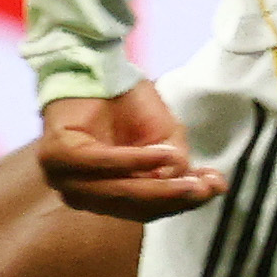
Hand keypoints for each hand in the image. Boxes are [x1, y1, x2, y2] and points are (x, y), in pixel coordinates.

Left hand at [36, 79, 220, 217]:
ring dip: (157, 185)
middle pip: (134, 206)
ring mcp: (66, 178)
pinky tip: (163, 154)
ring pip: (119, 190)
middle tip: (206, 188)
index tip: (218, 188)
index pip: (147, 210)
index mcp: (106, 197)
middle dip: (173, 197)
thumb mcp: (162, 140)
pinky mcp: (59, 155)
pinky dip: (135, 161)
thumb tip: (202, 190)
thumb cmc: (128, 105)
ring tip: (190, 175)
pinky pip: (102, 164)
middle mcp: (83, 195)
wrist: (95, 65)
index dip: (183, 202)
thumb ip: (175, 168)